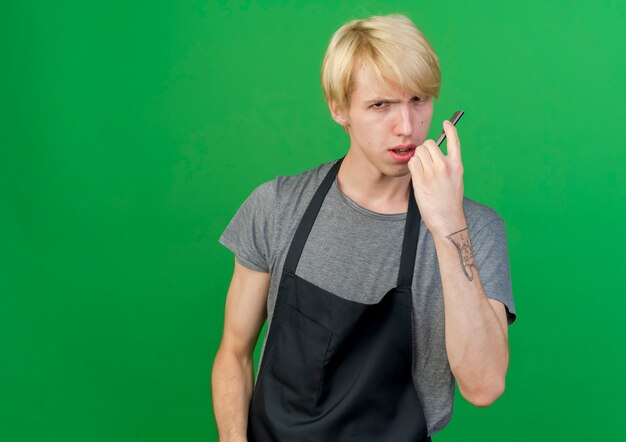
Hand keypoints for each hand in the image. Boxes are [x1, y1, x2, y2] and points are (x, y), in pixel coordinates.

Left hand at [407, 120, 465, 235]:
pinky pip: (412, 163)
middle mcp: (445, 166)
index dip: (450, 129)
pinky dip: (412, 167)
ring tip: (422, 171)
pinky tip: (417, 176)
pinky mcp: (420, 179)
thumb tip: (435, 154)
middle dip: (425, 150)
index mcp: (456, 165)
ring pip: (418, 152)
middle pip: (429, 144)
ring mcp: (432, 172)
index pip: (454, 140)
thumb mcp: (456, 180)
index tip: (446, 123)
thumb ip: (448, 166)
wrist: (447, 219)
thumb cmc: (449, 202)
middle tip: (425, 161)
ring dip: (417, 158)